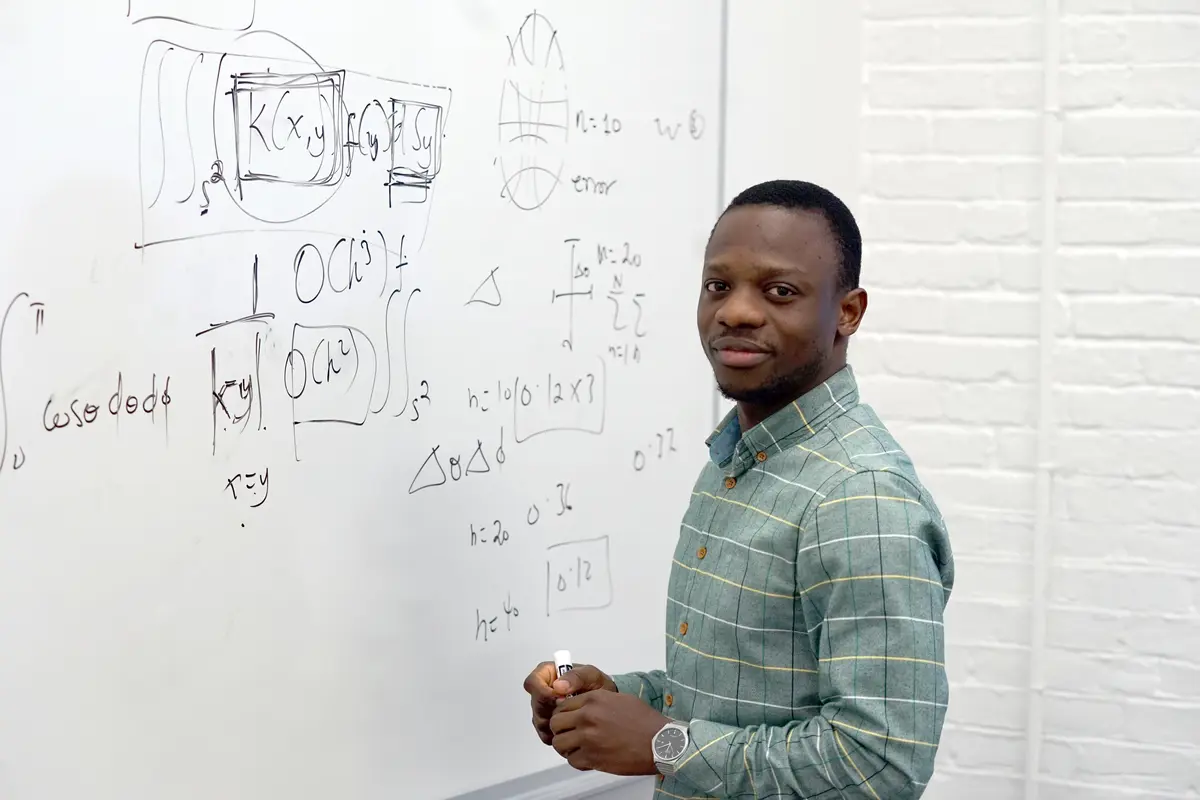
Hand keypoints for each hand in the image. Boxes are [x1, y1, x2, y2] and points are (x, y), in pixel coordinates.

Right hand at [523, 662, 615, 744]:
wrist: (605, 703)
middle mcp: (542, 691)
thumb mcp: (591, 675)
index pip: (532, 682)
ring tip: (572, 721)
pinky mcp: (548, 724)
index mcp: (548, 674)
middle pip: (535, 704)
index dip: (541, 692)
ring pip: (538, 720)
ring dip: (553, 724)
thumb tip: (558, 686)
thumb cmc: (597, 684)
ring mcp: (544, 709)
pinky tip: (570, 730)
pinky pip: (544, 733)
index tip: (556, 698)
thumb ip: (576, 677)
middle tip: (569, 712)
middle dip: (550, 710)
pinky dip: (555, 735)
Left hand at [549, 689, 670, 774]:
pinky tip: (587, 758)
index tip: (569, 721)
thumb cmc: (644, 721)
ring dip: (565, 746)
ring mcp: (588, 738)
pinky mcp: (592, 757)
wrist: (659, 742)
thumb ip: (596, 701)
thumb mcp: (619, 699)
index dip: (564, 714)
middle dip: (561, 730)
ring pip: (559, 743)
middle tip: (570, 735)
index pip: (563, 705)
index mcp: (594, 699)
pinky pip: (571, 760)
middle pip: (556, 723)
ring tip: (576, 748)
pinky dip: (576, 760)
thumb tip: (580, 707)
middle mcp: (587, 716)